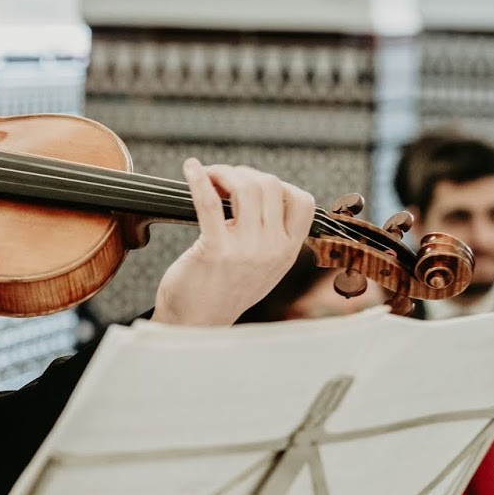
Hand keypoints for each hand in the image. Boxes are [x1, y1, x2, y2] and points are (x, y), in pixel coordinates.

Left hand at [153, 160, 314, 326]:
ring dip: (223, 173)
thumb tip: (257, 191)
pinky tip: (190, 168)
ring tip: (208, 178)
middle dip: (243, 173)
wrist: (195, 325)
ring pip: (246, 187)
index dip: (277, 184)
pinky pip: (209, 203)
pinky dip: (199, 179)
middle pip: (270, 185)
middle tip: (221, 180)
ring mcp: (246, 250)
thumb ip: (270, 236)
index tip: (251, 188)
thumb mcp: (262, 267)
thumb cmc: (222, 291)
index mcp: (287, 252)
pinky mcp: (215, 250)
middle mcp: (272, 249)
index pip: (303, 201)